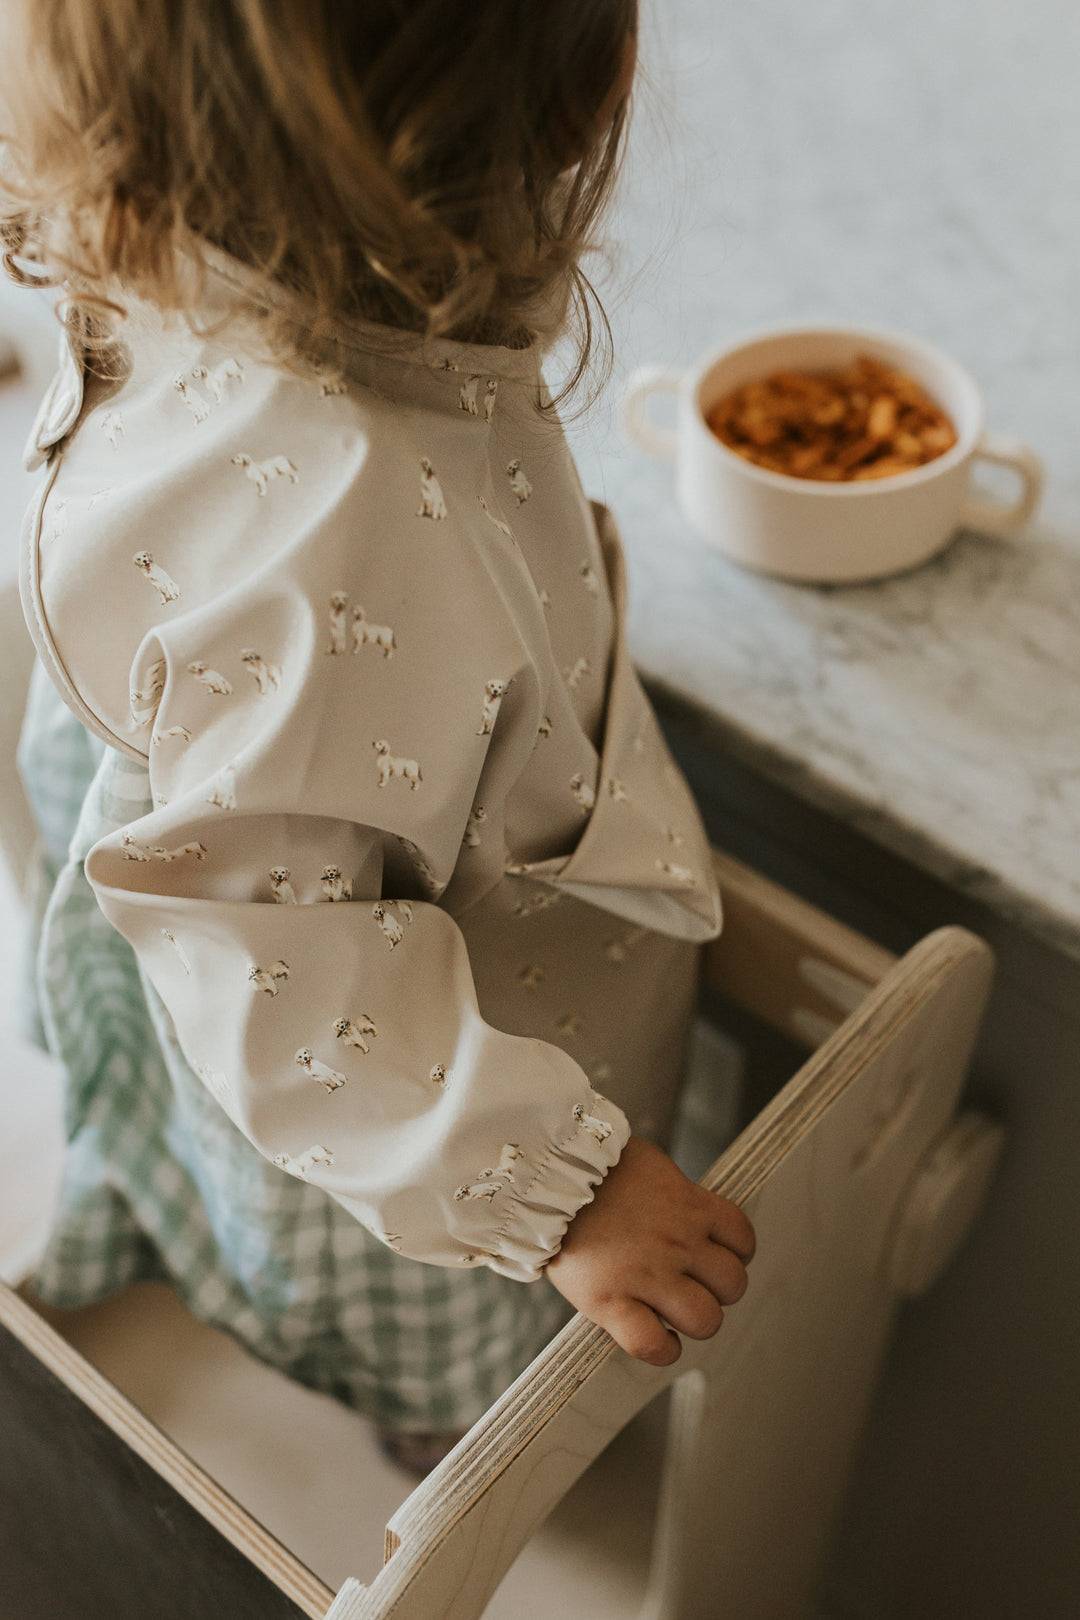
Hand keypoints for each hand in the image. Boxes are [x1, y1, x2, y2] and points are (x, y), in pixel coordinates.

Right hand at [543, 1135, 755, 1365]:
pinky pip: (653, 1345)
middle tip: (692, 1284)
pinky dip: (662, 1350)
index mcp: (689, 1205)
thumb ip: (676, 1197)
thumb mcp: (649, 1169)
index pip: (743, 1239)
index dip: (735, 1253)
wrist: (545, 1175)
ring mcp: (647, 1274)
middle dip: (718, 1289)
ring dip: (694, 1320)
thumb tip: (688, 1213)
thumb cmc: (591, 1167)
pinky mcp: (611, 1301)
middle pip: (733, 1285)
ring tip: (673, 1312)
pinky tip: (656, 1338)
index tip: (715, 1255)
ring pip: (705, 1320)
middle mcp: (677, 1241)